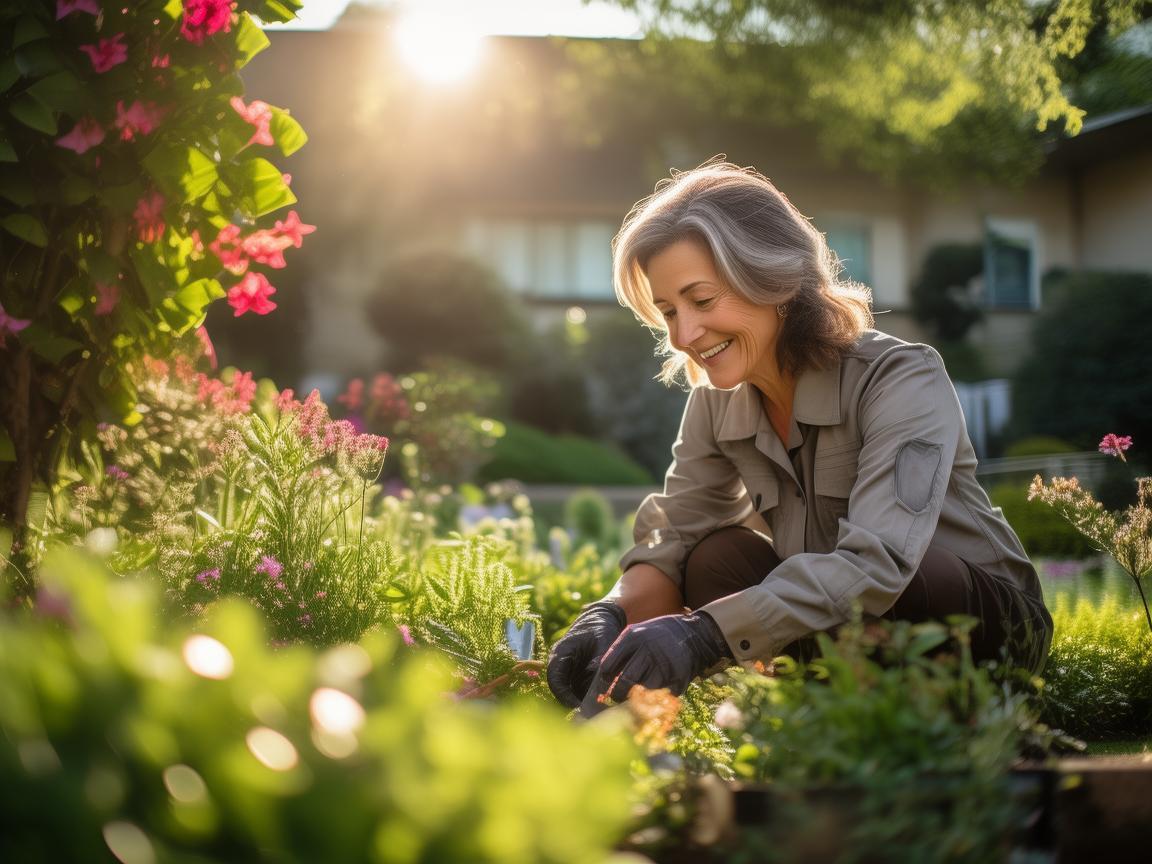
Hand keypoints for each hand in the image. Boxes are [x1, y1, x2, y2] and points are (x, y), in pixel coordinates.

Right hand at [546, 601, 627, 707]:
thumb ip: (600, 658)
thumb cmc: (601, 628)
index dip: (563, 695)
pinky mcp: (578, 679)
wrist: (603, 620)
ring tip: (597, 715)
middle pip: (560, 691)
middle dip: (572, 704)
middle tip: (588, 717)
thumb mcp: (603, 640)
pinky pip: (580, 693)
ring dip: (581, 704)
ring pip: (570, 694)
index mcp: (561, 653)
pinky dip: (588, 701)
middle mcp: (562, 665)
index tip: (577, 706)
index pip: (555, 679)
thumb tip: (596, 674)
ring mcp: (570, 673)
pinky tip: (602, 708)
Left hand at [579, 612, 730, 716]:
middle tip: (616, 698)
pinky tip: (652, 698)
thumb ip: (619, 650)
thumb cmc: (656, 636)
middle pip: (625, 681)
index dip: (604, 679)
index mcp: (634, 637)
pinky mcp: (679, 677)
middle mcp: (649, 650)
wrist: (693, 634)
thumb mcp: (636, 633)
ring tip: (633, 701)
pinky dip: (655, 700)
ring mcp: (665, 664)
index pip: (609, 664)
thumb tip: (599, 673)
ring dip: (636, 700)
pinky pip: (661, 696)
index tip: (604, 686)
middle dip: (617, 695)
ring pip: (643, 692)